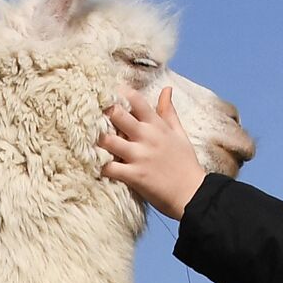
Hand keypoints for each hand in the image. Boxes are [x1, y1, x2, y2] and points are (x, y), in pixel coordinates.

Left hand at [97, 85, 207, 219]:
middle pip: (117, 114)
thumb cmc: (185, 163)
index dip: (119, 93)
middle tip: (91, 117)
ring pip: (107, 140)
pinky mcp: (133, 175)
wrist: (193, 194)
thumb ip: (169, 112)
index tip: (107, 93)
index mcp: (157, 125)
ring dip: (97, 140)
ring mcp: (139, 156)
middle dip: (102, 113)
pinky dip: (99, 166)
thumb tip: (166, 89)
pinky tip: (95, 164)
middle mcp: (146, 137)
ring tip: (88, 141)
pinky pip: (109, 167)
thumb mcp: (179, 134)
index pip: (136, 100)